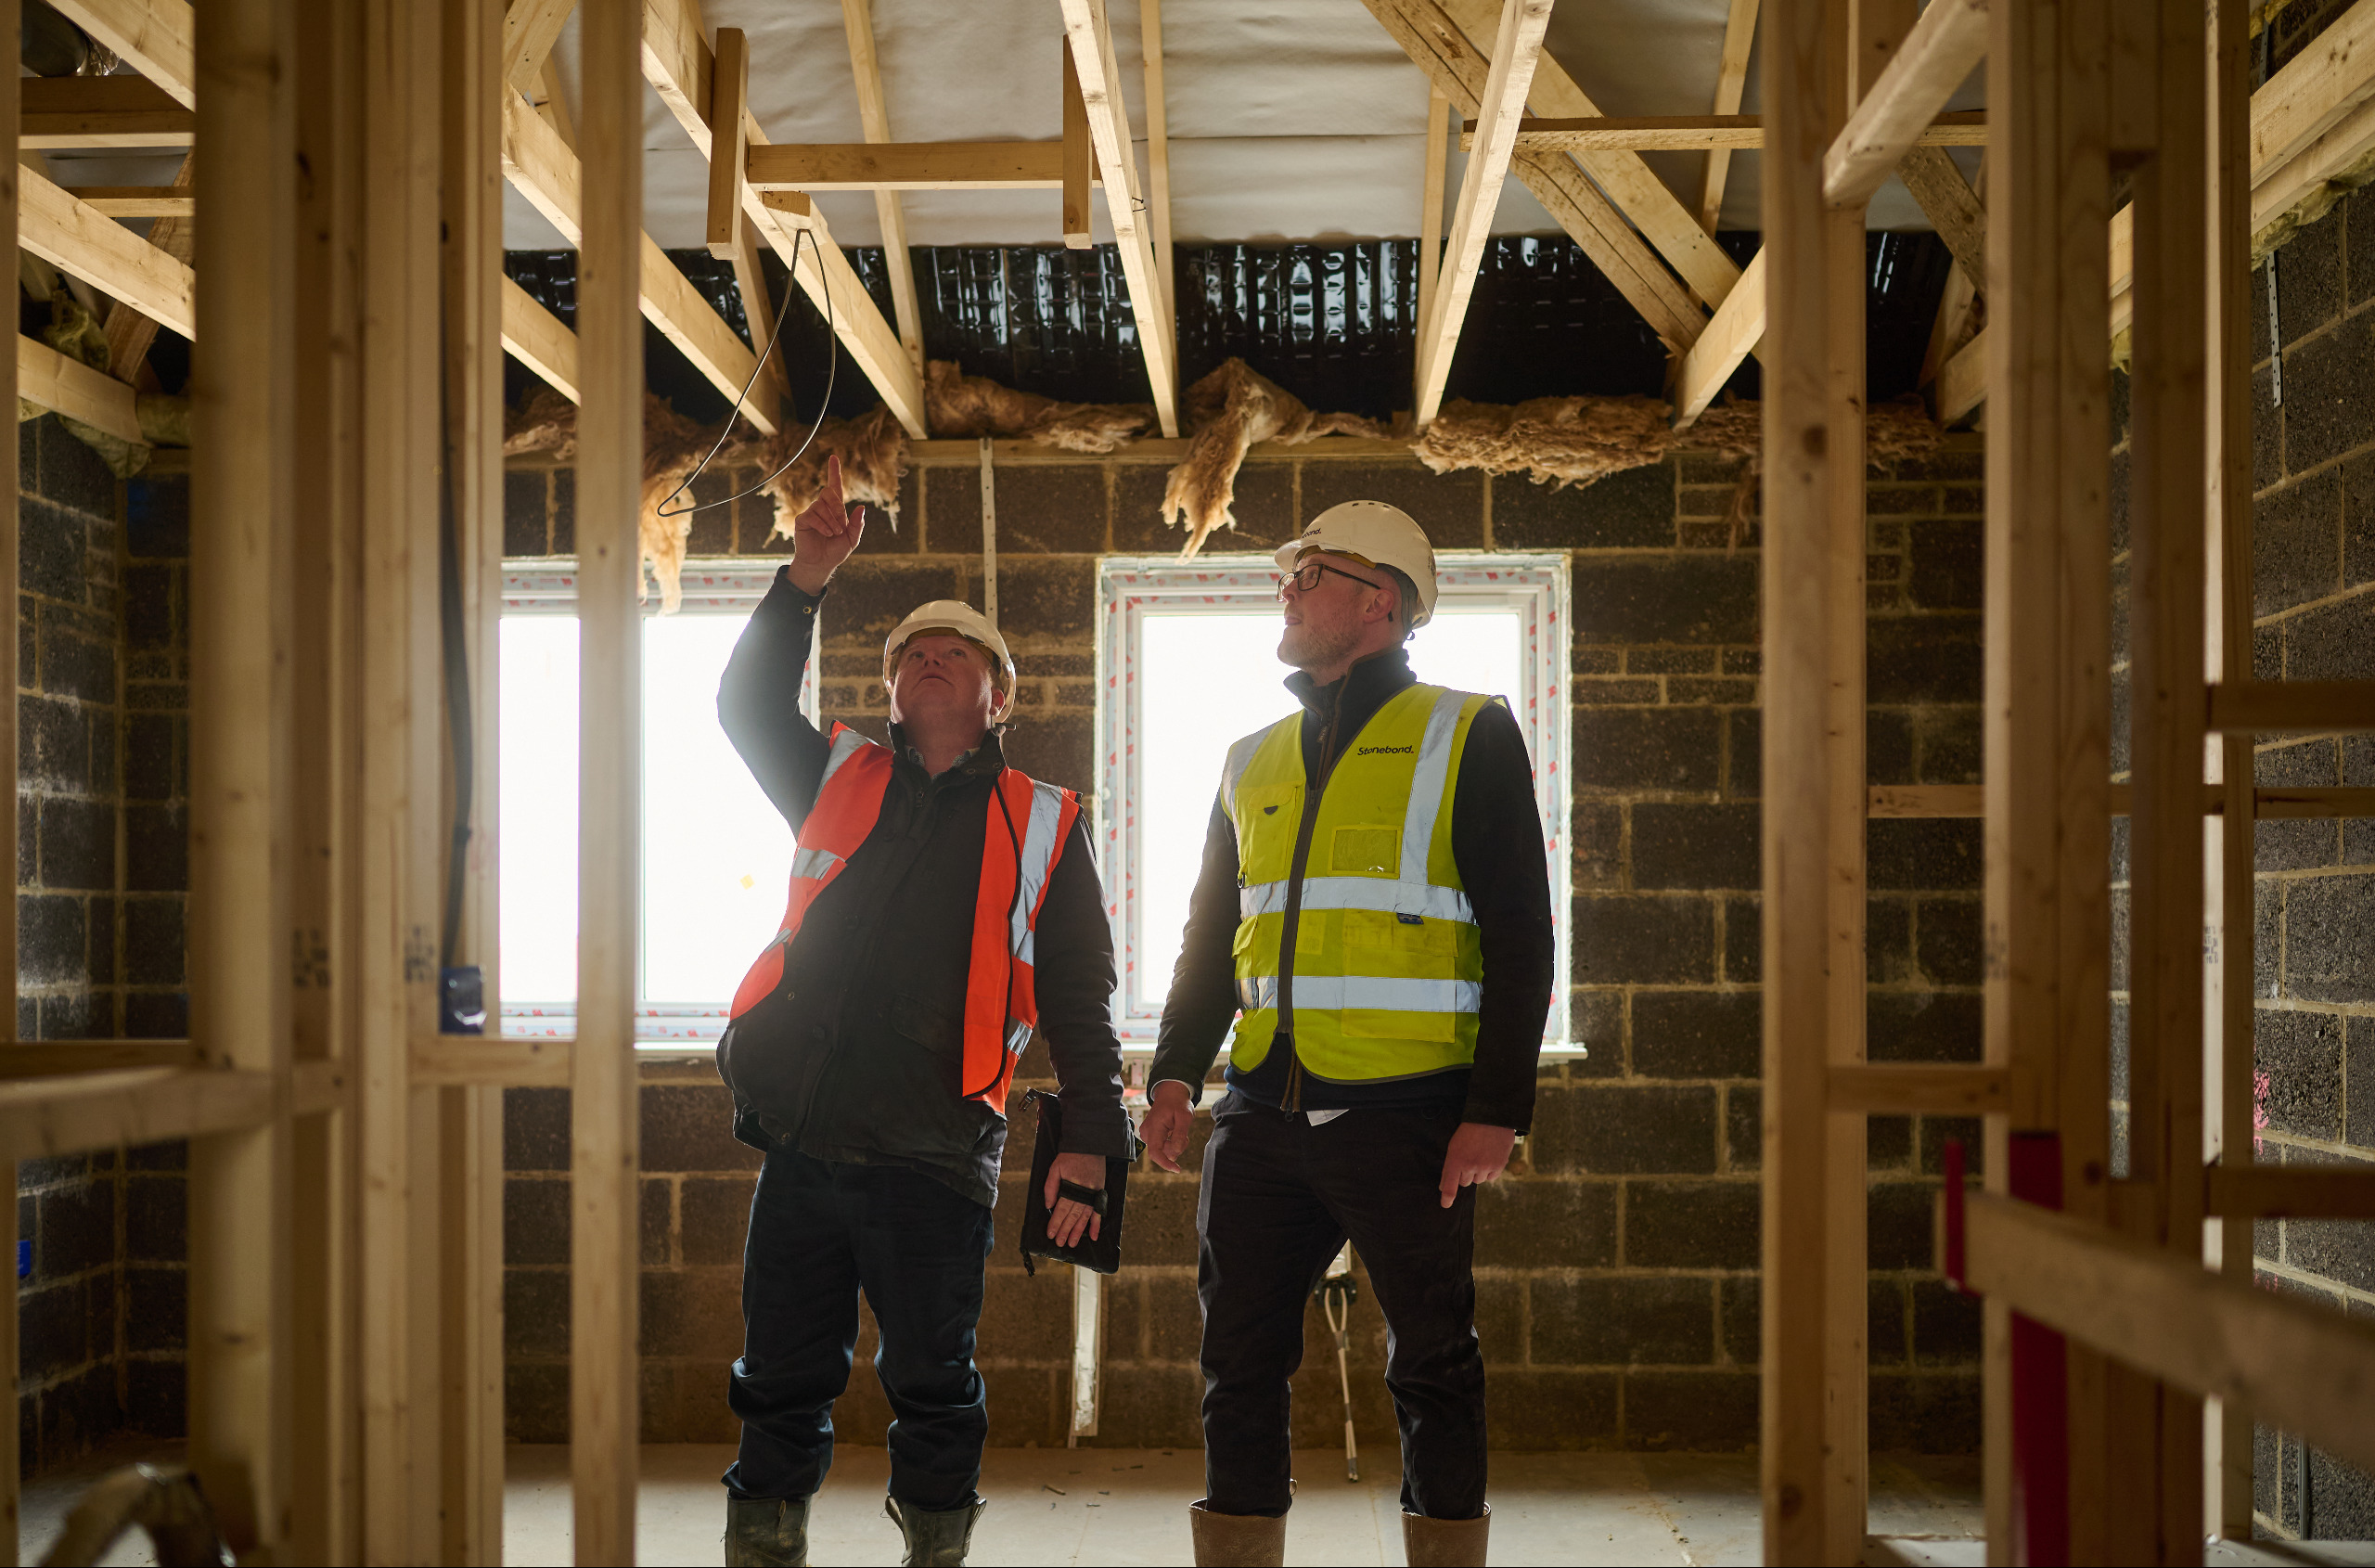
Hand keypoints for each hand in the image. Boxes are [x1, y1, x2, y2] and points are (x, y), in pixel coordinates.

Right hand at [785, 453, 864, 593]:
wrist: (821, 563)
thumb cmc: (836, 551)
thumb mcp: (852, 539)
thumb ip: (857, 524)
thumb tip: (861, 507)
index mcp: (836, 509)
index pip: (835, 486)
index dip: (834, 472)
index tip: (834, 457)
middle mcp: (822, 507)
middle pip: (828, 492)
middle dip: (837, 506)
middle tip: (841, 524)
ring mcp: (811, 512)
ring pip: (821, 505)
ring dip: (831, 521)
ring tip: (834, 534)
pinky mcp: (802, 520)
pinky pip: (812, 515)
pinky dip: (823, 525)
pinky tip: (826, 534)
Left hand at [1044, 1150, 1105, 1248]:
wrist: (1089, 1144)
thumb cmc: (1070, 1156)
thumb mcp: (1055, 1169)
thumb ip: (1050, 1188)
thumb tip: (1048, 1206)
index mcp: (1071, 1187)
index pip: (1061, 1210)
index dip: (1055, 1223)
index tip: (1051, 1234)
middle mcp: (1083, 1193)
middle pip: (1072, 1217)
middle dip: (1065, 1231)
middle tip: (1060, 1243)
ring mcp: (1093, 1194)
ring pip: (1084, 1217)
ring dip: (1078, 1231)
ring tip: (1072, 1243)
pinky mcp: (1099, 1193)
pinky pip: (1098, 1212)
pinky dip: (1096, 1225)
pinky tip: (1093, 1236)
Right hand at [1139, 1080, 1194, 1172]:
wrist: (1170, 1093)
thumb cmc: (1178, 1103)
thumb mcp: (1185, 1117)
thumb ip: (1180, 1135)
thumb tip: (1175, 1153)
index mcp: (1154, 1127)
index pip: (1155, 1152)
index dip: (1165, 1163)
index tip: (1177, 1169)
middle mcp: (1147, 1132)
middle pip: (1162, 1153)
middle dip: (1176, 1148)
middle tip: (1185, 1136)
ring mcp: (1147, 1134)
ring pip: (1162, 1151)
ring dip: (1174, 1145)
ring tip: (1179, 1130)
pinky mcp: (1150, 1135)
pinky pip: (1161, 1146)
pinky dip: (1170, 1143)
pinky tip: (1173, 1131)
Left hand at [1437, 1122, 1516, 1207]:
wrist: (1492, 1118)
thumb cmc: (1470, 1130)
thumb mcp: (1454, 1145)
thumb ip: (1450, 1166)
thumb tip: (1445, 1186)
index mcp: (1455, 1160)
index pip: (1449, 1185)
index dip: (1447, 1197)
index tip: (1445, 1205)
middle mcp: (1470, 1166)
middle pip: (1464, 1182)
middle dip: (1465, 1174)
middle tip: (1469, 1157)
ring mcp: (1485, 1167)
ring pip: (1478, 1180)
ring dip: (1478, 1171)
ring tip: (1481, 1153)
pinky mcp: (1498, 1167)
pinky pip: (1491, 1178)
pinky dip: (1490, 1170)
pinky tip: (1490, 1156)